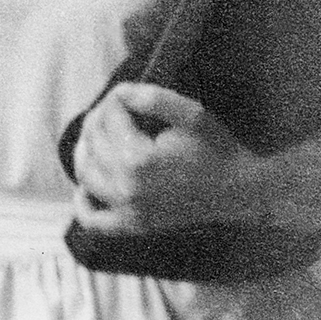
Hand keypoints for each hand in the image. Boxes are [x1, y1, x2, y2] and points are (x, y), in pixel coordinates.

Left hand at [72, 82, 251, 234]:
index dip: (116, 98)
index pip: (109, 117)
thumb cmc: (215, 148)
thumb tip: (118, 92)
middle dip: (100, 117)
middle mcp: (126, 188)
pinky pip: (93, 221)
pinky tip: (86, 184)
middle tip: (117, 107)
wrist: (238, 191)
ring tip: (100, 133)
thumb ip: (151, 98)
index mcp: (138, 159)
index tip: (128, 93)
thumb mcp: (190, 113)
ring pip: (86, 173)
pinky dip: (82, 203)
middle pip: (93, 141)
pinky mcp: (134, 226)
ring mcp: (128, 211)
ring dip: (86, 149)